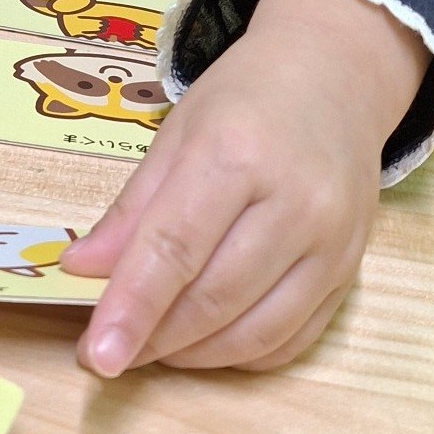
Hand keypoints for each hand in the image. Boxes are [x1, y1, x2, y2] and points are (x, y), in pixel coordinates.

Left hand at [63, 0, 429, 375]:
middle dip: (155, 338)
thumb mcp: (176, 133)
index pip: (175, 248)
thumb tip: (81, 271)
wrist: (335, 77)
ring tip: (152, 347)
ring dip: (195, 355)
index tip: (98, 356)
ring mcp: (332, 243)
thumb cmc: (245, 97)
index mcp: (236, 153)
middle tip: (111, 353)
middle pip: (215, 297)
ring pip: (257, 331)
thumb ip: (131, 208)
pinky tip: (206, 342)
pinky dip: (242, 354)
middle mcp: (294, 203)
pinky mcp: (352, 271)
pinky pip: (294, 339)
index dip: (132, 307)